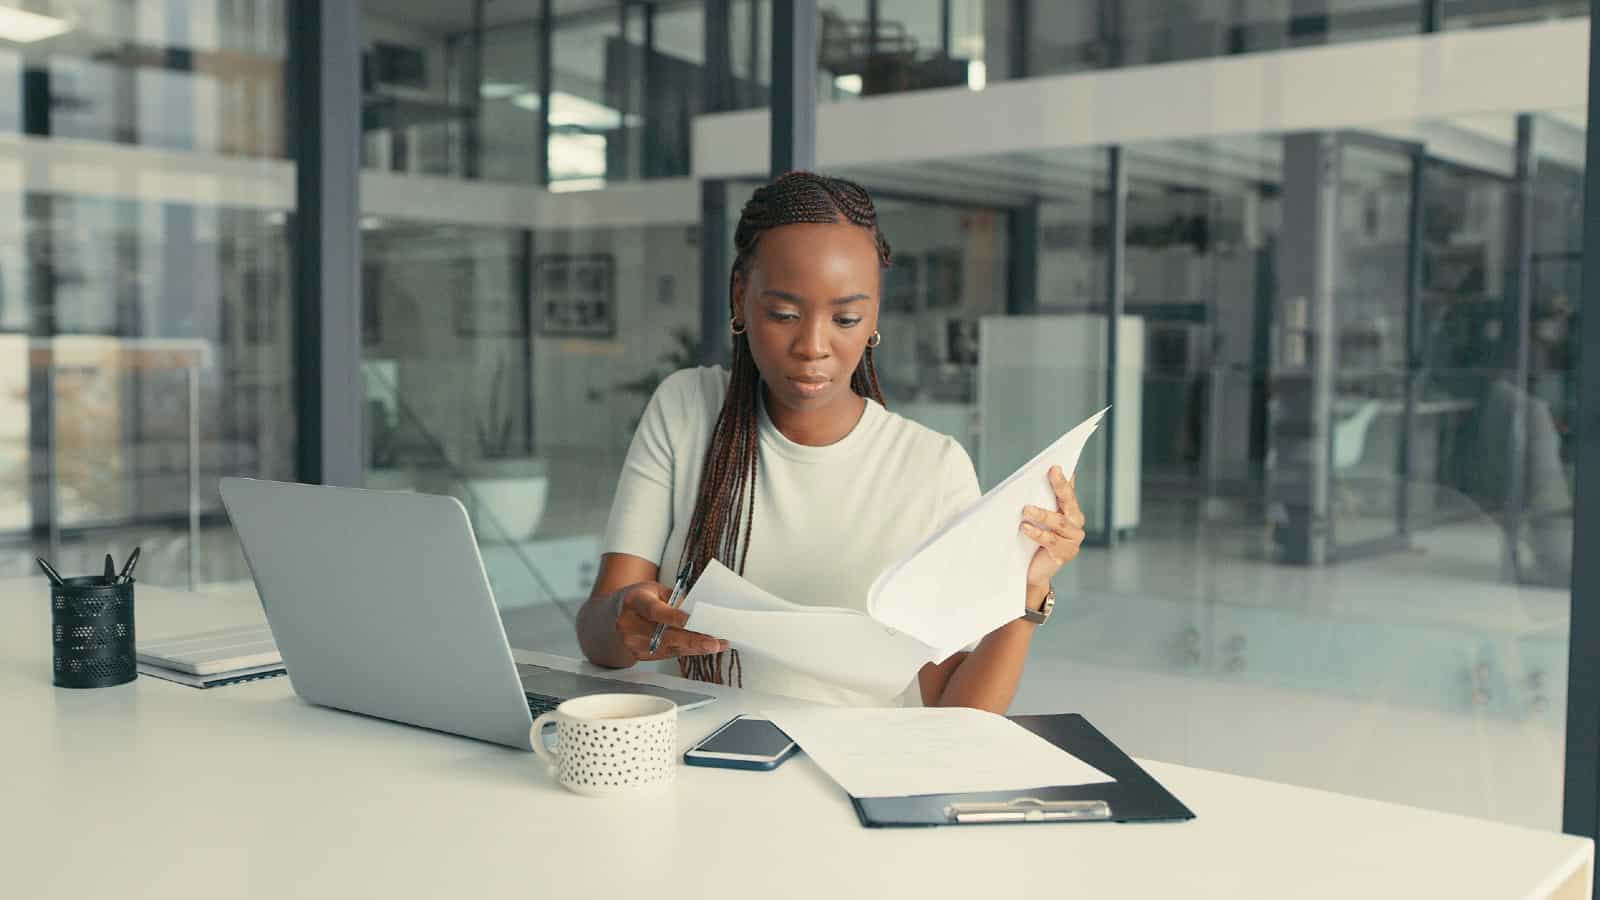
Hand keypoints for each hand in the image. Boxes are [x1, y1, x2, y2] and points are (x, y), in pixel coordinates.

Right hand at [611, 581, 728, 662]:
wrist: (610, 619)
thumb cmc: (637, 600)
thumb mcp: (653, 590)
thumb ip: (674, 599)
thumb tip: (700, 611)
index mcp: (633, 601)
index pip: (653, 611)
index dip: (672, 616)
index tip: (690, 619)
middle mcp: (630, 625)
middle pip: (664, 635)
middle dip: (692, 639)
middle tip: (713, 642)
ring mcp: (633, 643)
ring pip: (669, 648)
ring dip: (695, 647)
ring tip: (717, 644)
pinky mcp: (640, 655)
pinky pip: (668, 654)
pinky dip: (688, 650)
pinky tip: (704, 647)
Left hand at [1020, 466, 1085, 592]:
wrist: (1031, 571)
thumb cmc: (1033, 541)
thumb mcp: (1037, 519)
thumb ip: (1042, 501)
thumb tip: (1038, 478)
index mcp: (1071, 512)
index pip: (1068, 492)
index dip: (1063, 479)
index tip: (1054, 466)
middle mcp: (1076, 524)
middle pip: (1068, 502)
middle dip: (1059, 486)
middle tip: (1050, 473)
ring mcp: (1073, 540)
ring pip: (1059, 522)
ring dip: (1042, 514)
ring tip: (1025, 510)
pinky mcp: (1065, 554)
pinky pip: (1051, 541)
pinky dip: (1037, 533)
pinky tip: (1025, 528)